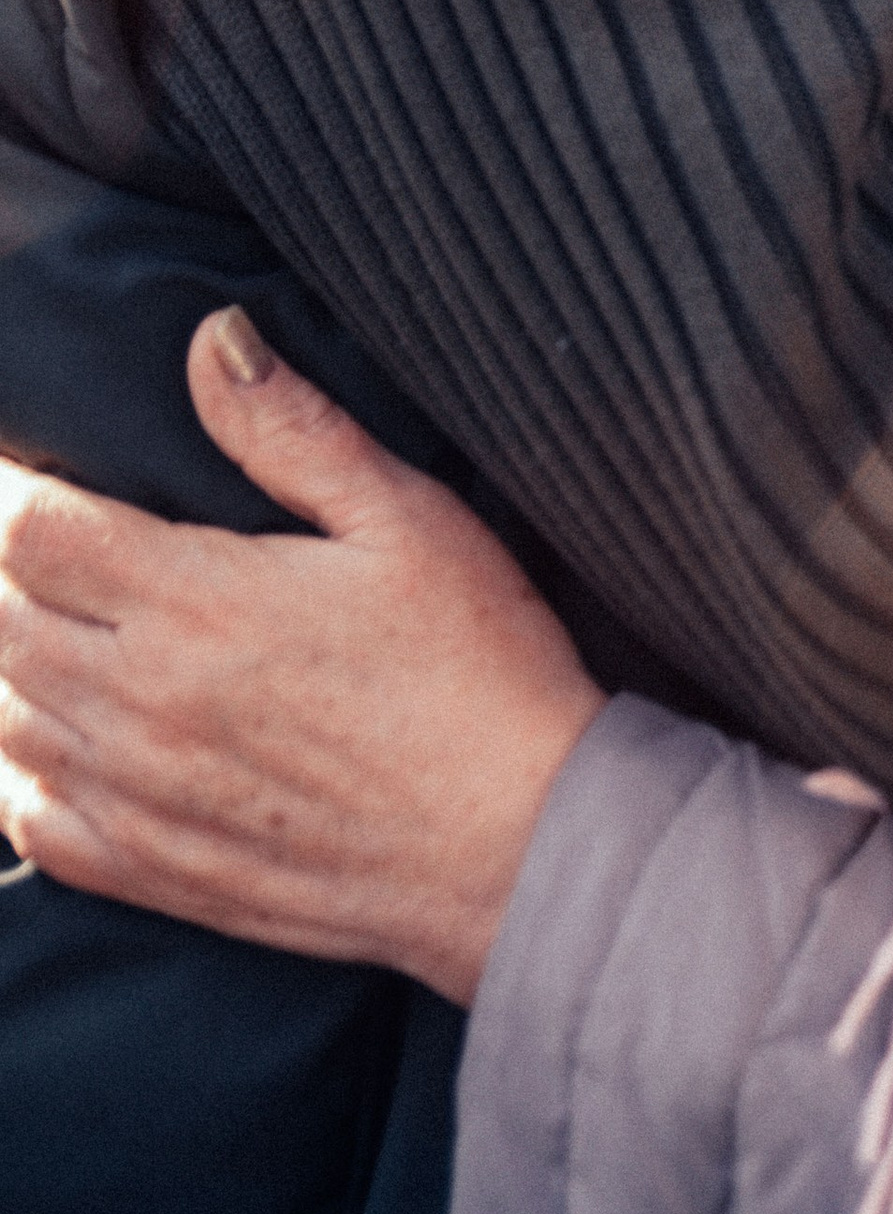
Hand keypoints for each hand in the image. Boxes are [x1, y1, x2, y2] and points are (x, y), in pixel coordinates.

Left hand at [0, 309, 602, 1003]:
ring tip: (52, 624)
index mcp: (197, 603)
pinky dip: (21, 776)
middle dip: (16, 570)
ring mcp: (143, 799)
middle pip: (4, 623)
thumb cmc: (479, 667)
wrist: (520, 843)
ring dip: (15, 664)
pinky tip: (52, 742)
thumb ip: (292, 428)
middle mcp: (143, 705)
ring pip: (8, 721)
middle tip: (57, 539)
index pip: (36, 533)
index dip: (20, 489)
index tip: (36, 468)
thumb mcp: (406, 518)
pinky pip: (35, 826)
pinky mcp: (161, 874)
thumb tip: (211, 339)